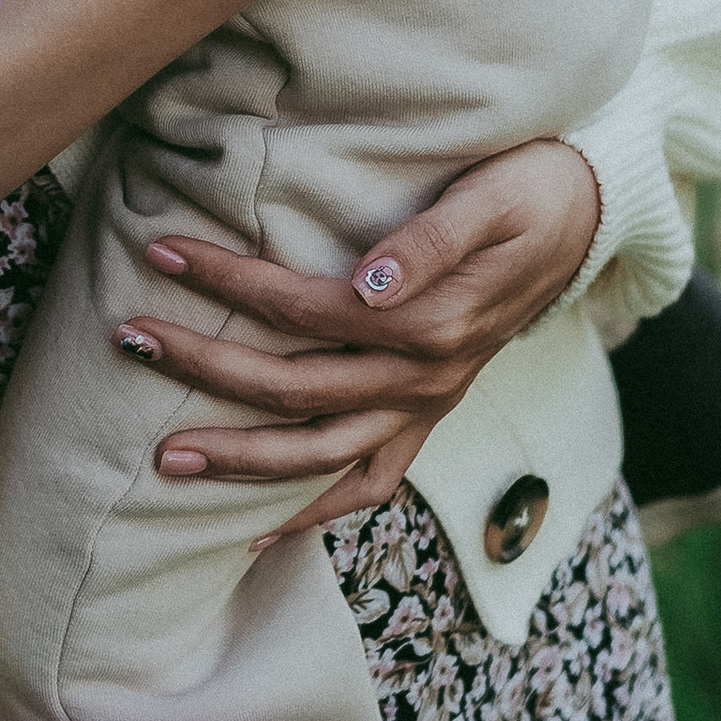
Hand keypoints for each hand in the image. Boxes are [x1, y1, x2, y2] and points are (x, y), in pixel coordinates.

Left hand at [112, 137, 603, 541]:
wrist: (590, 217)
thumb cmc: (529, 190)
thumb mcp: (490, 198)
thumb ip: (429, 243)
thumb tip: (367, 283)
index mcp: (429, 322)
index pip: (304, 308)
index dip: (229, 284)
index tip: (161, 252)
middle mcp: (424, 377)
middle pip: (297, 388)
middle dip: (206, 371)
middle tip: (131, 342)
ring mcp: (427, 405)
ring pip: (323, 453)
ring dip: (242, 462)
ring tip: (164, 462)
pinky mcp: (430, 413)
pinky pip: (369, 482)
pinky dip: (313, 511)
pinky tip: (254, 529)